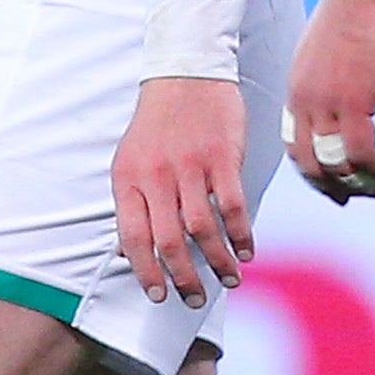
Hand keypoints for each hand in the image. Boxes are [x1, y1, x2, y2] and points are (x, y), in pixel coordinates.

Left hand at [114, 74, 259, 301]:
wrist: (184, 75)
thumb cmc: (156, 125)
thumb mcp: (129, 161)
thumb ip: (132, 204)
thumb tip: (129, 251)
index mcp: (128, 179)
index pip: (133, 237)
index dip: (145, 271)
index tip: (158, 295)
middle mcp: (156, 176)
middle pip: (169, 240)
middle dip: (183, 278)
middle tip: (194, 299)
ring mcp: (190, 166)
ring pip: (203, 228)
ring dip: (217, 261)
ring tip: (229, 280)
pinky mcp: (221, 157)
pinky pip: (232, 204)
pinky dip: (240, 233)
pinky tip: (246, 250)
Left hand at [285, 0, 374, 201]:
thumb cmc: (361, 11)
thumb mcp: (337, 50)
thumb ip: (337, 79)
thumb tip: (356, 99)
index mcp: (298, 88)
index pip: (294, 145)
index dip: (313, 172)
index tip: (335, 187)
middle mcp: (304, 99)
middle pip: (309, 162)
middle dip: (335, 188)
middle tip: (364, 195)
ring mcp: (326, 101)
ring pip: (337, 164)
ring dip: (366, 183)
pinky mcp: (353, 99)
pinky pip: (361, 152)